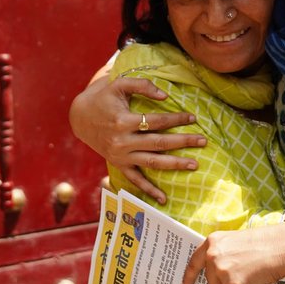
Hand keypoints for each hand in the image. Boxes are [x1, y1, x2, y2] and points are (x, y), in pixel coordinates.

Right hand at [68, 75, 203, 203]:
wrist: (81, 117)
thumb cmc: (104, 98)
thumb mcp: (119, 84)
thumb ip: (142, 85)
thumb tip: (166, 96)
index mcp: (122, 121)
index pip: (156, 121)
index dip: (176, 119)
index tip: (193, 117)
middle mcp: (122, 141)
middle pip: (158, 143)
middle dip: (183, 142)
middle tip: (203, 141)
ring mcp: (120, 156)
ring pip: (152, 162)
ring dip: (174, 164)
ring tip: (194, 164)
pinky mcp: (118, 164)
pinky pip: (135, 180)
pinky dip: (149, 190)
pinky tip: (164, 198)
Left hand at [181, 221, 284, 283]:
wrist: (281, 247)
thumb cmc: (265, 243)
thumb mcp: (238, 242)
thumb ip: (227, 257)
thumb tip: (224, 280)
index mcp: (214, 243)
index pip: (195, 262)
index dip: (190, 275)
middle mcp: (213, 257)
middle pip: (211, 283)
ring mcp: (222, 272)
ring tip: (260, 278)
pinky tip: (262, 281)